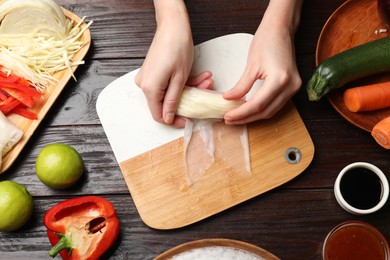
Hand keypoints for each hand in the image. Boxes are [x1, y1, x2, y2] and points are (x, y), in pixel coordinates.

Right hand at [135, 0, 197, 127]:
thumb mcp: (179, 79)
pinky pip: (167, 84)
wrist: (173, 27)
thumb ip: (172, 101)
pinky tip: (199, 76)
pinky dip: (182, 82)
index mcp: (150, 89)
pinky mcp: (152, 72)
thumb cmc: (177, 48)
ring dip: (189, 89)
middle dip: (188, 99)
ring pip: (170, 92)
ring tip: (205, 80)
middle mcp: (144, 84)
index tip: (187, 120)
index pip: (160, 115)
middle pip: (166, 103)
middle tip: (204, 91)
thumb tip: (167, 118)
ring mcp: (147, 78)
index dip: (174, 120)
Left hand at [223, 0, 302, 124]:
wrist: (281, 29)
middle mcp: (290, 86)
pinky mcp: (293, 87)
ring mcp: (294, 88)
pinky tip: (249, 110)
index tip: (227, 116)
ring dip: (253, 116)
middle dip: (246, 118)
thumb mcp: (251, 65)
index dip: (241, 113)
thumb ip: (241, 86)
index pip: (257, 104)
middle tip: (229, 119)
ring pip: (271, 111)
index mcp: (280, 79)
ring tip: (236, 117)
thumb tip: (228, 99)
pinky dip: (262, 109)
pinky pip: (276, 105)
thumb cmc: (267, 41)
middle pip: (265, 111)